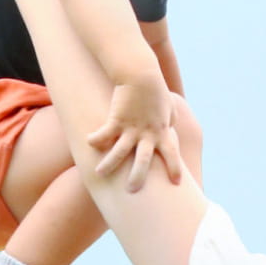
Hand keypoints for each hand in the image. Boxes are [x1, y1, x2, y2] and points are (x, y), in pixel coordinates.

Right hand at [85, 75, 182, 191]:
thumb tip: (170, 125)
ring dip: (110, 164)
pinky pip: (104, 134)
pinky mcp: (117, 119)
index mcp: (162, 132)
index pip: (172, 154)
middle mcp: (147, 133)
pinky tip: (89, 144)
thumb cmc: (155, 90)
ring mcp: (132, 128)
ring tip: (99, 174)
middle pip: (144, 160)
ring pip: (120, 152)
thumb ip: (170, 119)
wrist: (142, 74)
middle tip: (132, 190)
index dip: (175, 168)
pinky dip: (96, 139)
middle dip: (138, 176)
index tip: (176, 183)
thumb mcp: (169, 106)